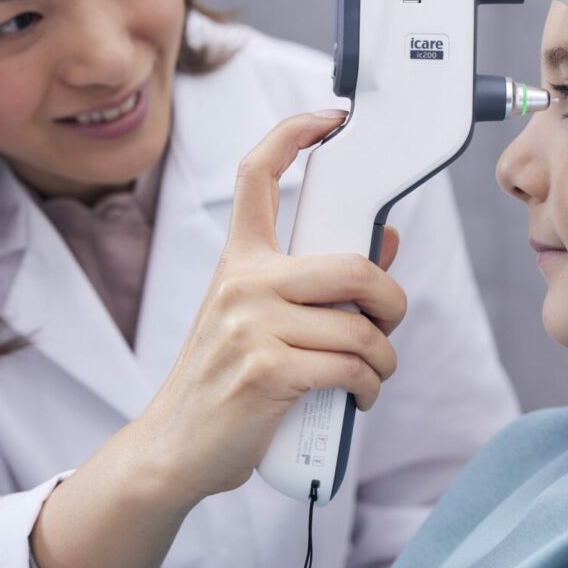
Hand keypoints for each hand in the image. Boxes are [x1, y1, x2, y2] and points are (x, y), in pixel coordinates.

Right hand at [131, 110, 404, 504]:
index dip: (294, 133)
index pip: (256, 174)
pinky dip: (369, 387)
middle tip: (389, 322)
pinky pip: (351, 367)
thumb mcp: (258, 318)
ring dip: (384, 359)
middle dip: (392, 301)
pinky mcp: (267, 372)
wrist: (176, 447)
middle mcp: (243, 282)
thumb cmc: (226, 378)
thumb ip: (316, 281)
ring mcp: (253, 326)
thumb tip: (385, 242)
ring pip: (361, 327)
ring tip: (371, 374)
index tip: (332, 120)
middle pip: (353, 265)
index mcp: (239, 259)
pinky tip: (359, 398)